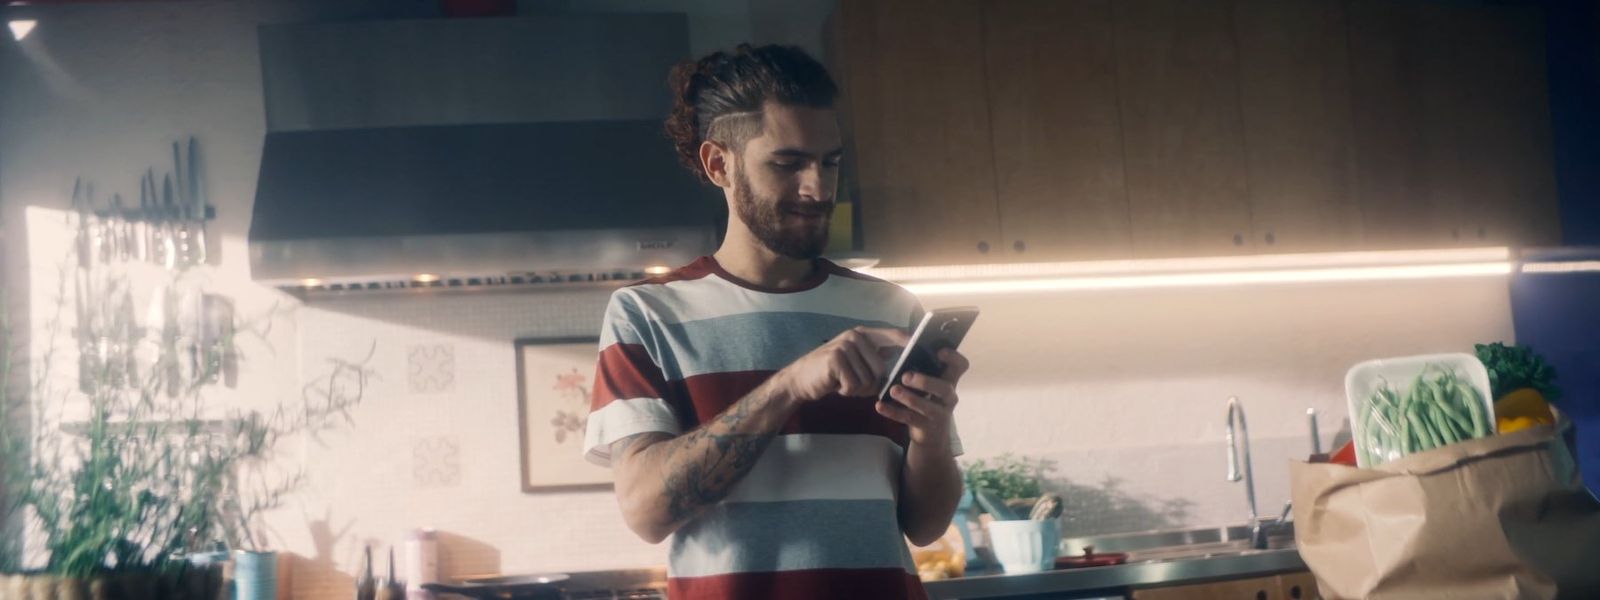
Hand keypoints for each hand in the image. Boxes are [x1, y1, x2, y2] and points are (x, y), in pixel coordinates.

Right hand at [775, 327, 908, 401]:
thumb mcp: (854, 360)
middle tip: (853, 383)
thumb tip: (901, 354)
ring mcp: (844, 346)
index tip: (920, 346)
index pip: (891, 335)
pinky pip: (853, 385)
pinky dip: (846, 391)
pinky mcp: (835, 359)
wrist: (800, 380)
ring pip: (868, 380)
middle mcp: (854, 336)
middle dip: (870, 384)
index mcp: (862, 334)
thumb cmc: (831, 374)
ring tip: (842, 382)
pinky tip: (835, 385)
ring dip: (856, 389)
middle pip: (881, 369)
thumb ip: (875, 356)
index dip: (907, 341)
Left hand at [878, 348, 968, 446]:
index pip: (960, 367)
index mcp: (950, 382)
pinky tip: (880, 406)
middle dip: (925, 382)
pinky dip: (893, 412)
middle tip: (906, 376)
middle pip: (944, 388)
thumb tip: (904, 349)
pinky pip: (909, 419)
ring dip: (908, 398)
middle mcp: (948, 398)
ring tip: (893, 390)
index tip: (940, 352)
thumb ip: (924, 371)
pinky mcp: (926, 428)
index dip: (954, 358)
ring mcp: (939, 415)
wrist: (932, 437)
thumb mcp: (931, 387)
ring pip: (926, 407)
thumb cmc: (929, 402)